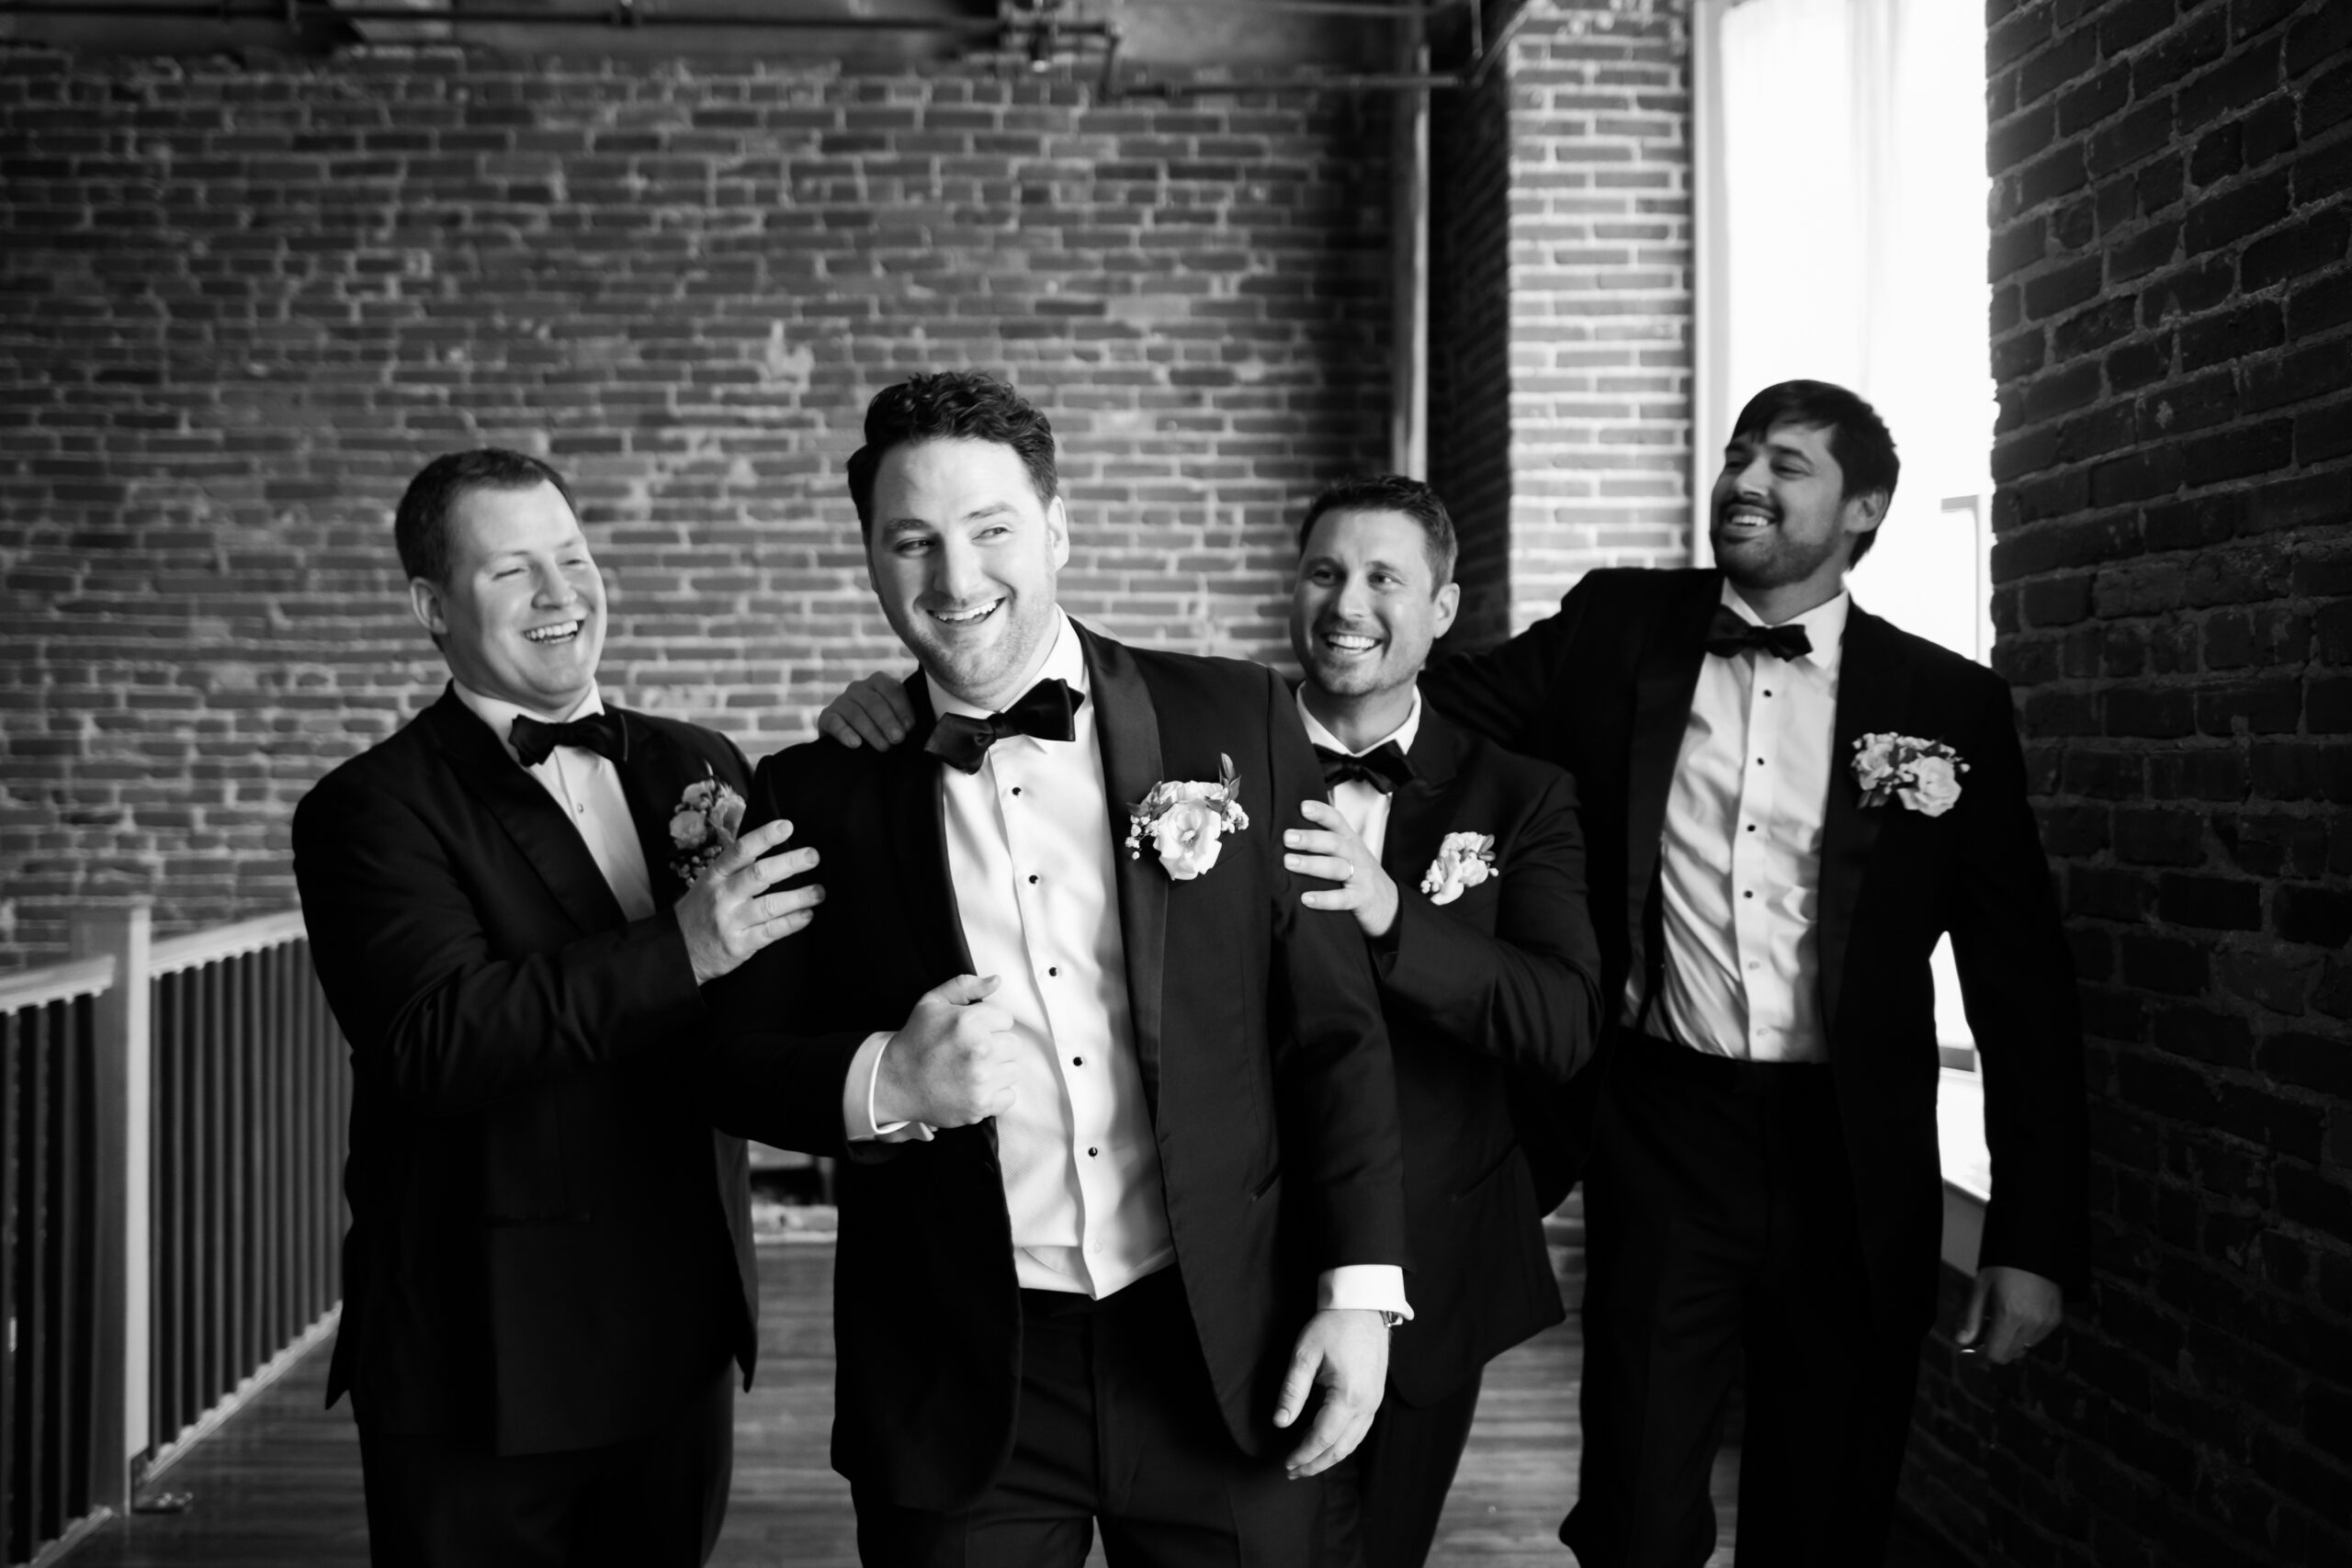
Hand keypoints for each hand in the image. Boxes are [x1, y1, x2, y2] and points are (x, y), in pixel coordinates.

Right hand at [678, 819, 822, 984]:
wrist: (679, 952)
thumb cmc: (702, 910)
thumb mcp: (710, 882)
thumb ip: (737, 865)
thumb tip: (770, 839)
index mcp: (715, 875)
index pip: (740, 851)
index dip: (764, 837)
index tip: (787, 826)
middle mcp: (723, 896)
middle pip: (759, 875)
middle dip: (789, 863)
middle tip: (812, 856)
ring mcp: (731, 921)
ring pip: (770, 905)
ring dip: (799, 897)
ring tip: (819, 892)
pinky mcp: (740, 944)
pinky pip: (771, 932)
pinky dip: (792, 922)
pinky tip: (807, 915)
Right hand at [817, 672, 917, 750]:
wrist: (855, 745)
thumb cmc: (886, 731)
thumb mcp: (899, 722)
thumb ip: (910, 721)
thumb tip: (933, 732)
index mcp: (879, 682)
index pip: (892, 688)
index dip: (902, 707)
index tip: (910, 727)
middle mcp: (859, 688)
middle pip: (873, 701)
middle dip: (887, 721)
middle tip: (898, 739)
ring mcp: (841, 701)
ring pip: (855, 712)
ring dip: (871, 730)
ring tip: (883, 747)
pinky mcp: (827, 717)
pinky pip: (834, 721)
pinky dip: (845, 732)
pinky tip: (856, 744)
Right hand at [874, 974, 1019, 1127]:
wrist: (895, 1082)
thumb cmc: (916, 1040)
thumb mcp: (933, 1003)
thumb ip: (965, 986)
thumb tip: (997, 980)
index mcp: (968, 1022)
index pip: (1006, 1019)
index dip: (990, 1024)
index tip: (972, 1032)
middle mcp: (979, 1050)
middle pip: (1014, 1045)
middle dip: (996, 1046)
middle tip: (972, 1052)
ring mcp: (981, 1080)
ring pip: (1014, 1070)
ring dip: (998, 1070)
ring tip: (973, 1070)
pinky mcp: (981, 1105)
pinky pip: (1009, 1096)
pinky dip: (996, 1094)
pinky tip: (975, 1087)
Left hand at [1272, 1308, 1389, 1477]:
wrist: (1364, 1305)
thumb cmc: (1332, 1325)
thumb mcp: (1305, 1354)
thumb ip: (1292, 1391)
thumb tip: (1280, 1423)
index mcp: (1347, 1396)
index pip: (1322, 1438)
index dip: (1303, 1455)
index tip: (1285, 1465)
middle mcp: (1366, 1405)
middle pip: (1340, 1448)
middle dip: (1315, 1464)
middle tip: (1292, 1472)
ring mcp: (1375, 1402)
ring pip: (1353, 1443)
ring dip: (1330, 1457)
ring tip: (1307, 1465)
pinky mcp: (1377, 1396)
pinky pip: (1361, 1431)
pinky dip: (1343, 1444)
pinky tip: (1328, 1445)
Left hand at [1284, 800, 1399, 938]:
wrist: (1390, 904)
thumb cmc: (1362, 875)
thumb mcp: (1350, 854)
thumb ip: (1328, 843)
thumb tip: (1292, 835)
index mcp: (1351, 841)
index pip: (1337, 821)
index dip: (1322, 812)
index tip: (1303, 807)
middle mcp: (1357, 856)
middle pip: (1335, 843)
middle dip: (1311, 839)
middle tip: (1288, 837)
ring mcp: (1361, 877)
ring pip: (1336, 867)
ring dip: (1311, 864)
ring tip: (1289, 862)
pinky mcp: (1361, 899)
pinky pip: (1342, 899)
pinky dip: (1324, 899)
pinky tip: (1306, 898)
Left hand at [1956, 1265, 2063, 1364]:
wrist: (2034, 1248)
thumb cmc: (2003, 1265)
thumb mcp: (1981, 1287)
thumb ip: (1971, 1317)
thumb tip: (1961, 1341)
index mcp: (2010, 1314)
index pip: (1996, 1354)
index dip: (1979, 1357)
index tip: (1968, 1354)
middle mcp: (2032, 1322)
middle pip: (2010, 1355)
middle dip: (1992, 1349)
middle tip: (1981, 1334)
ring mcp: (2046, 1321)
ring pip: (2023, 1347)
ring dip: (2009, 1341)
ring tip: (2000, 1319)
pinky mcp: (2055, 1318)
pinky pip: (2037, 1337)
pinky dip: (2024, 1333)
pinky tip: (2017, 1315)